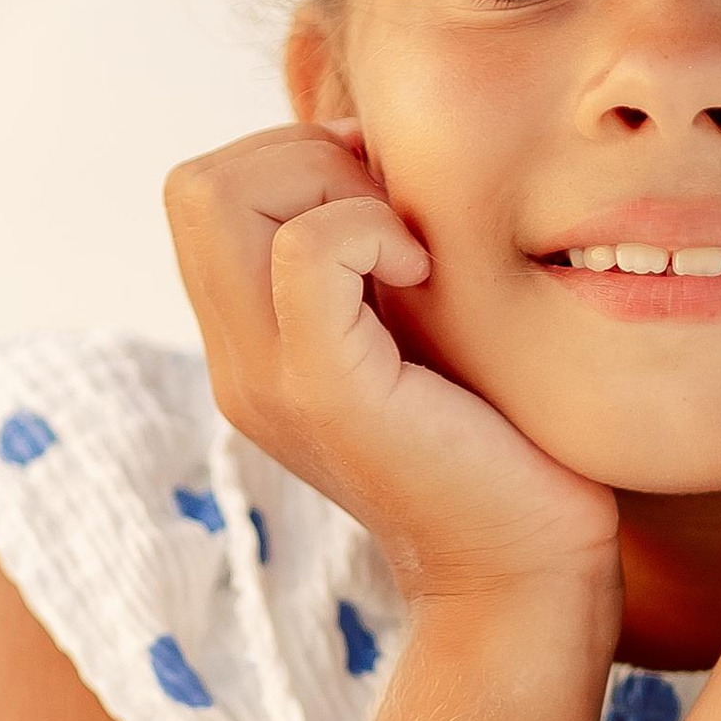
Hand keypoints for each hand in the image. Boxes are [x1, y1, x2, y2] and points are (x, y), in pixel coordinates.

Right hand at [165, 125, 620, 612]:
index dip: (296, 159)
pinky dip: (368, 228)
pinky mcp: (324, 393)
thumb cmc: (505, 444)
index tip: (390, 201)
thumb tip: (380, 148)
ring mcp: (267, 380)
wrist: (526, 573)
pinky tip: (427, 274)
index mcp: (252, 345)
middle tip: (396, 214)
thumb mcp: (421, 326)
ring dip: (328, 182)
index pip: (203, 192)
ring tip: (407, 245)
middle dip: (302, 155)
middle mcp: (238, 363)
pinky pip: (304, 251)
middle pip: (194, 184)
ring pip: (217, 195)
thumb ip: (379, 256)